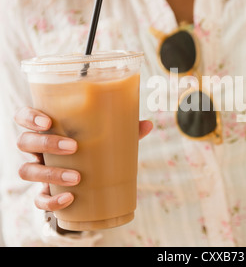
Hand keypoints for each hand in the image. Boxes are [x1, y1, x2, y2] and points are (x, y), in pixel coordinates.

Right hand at [15, 106, 152, 211]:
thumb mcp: (104, 138)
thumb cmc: (92, 149)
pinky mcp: (44, 193)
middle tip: (73, 147)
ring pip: (27, 171)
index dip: (29, 117)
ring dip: (50, 174)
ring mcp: (38, 171)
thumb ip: (123, 130)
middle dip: (46, 143)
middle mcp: (37, 149)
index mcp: (48, 129)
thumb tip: (148, 124)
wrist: (85, 180)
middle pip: (25, 141)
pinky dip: (51, 202)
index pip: (25, 117)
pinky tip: (70, 199)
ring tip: (77, 177)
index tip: (48, 121)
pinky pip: (38, 200)